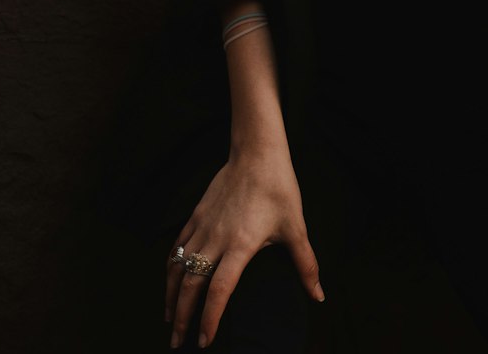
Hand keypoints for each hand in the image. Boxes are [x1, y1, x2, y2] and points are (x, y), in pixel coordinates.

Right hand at [165, 152, 324, 348]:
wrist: (257, 152)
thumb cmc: (278, 188)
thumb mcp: (296, 227)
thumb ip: (306, 264)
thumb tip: (318, 295)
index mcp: (240, 245)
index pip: (219, 291)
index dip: (210, 318)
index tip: (205, 341)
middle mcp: (217, 239)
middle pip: (191, 285)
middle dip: (183, 318)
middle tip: (177, 342)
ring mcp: (203, 226)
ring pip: (178, 267)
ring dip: (170, 296)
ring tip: (169, 318)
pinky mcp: (196, 215)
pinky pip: (177, 247)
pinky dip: (171, 267)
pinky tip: (171, 279)